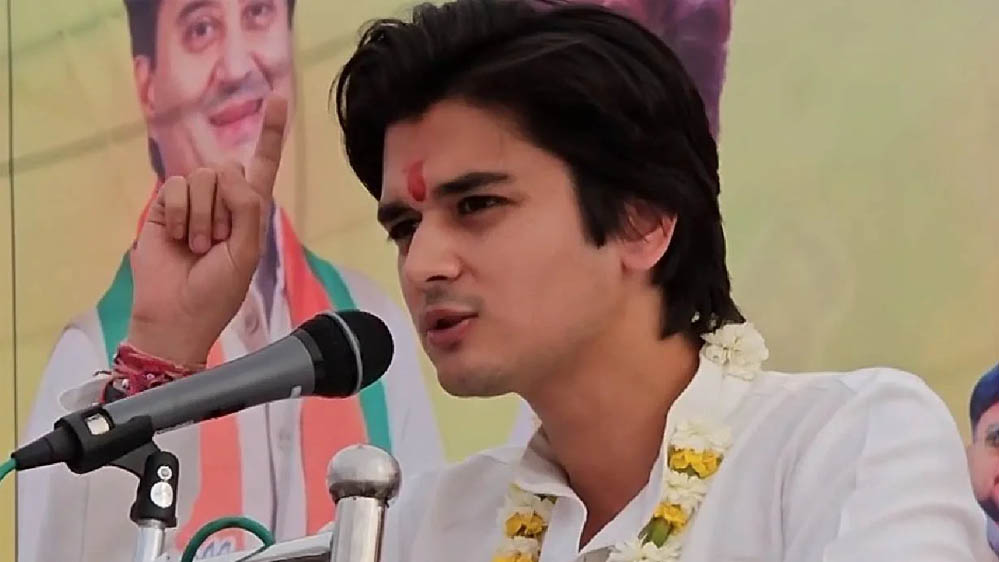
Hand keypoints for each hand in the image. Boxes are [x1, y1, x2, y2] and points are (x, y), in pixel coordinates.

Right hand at [126, 96, 287, 365]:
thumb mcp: (247, 252)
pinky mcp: (165, 206)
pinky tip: (178, 239)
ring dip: (203, 216)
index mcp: (250, 211)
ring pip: (203, 176)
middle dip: (226, 205)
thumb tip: (226, 170)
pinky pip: (176, 186)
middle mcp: (223, 201)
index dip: (270, 133)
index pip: (263, 165)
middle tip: (217, 242)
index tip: (278, 99)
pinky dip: (181, 213)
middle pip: (229, 167)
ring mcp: (193, 202)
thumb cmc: (217, 292)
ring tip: (198, 246)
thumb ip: (248, 207)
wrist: (176, 314)